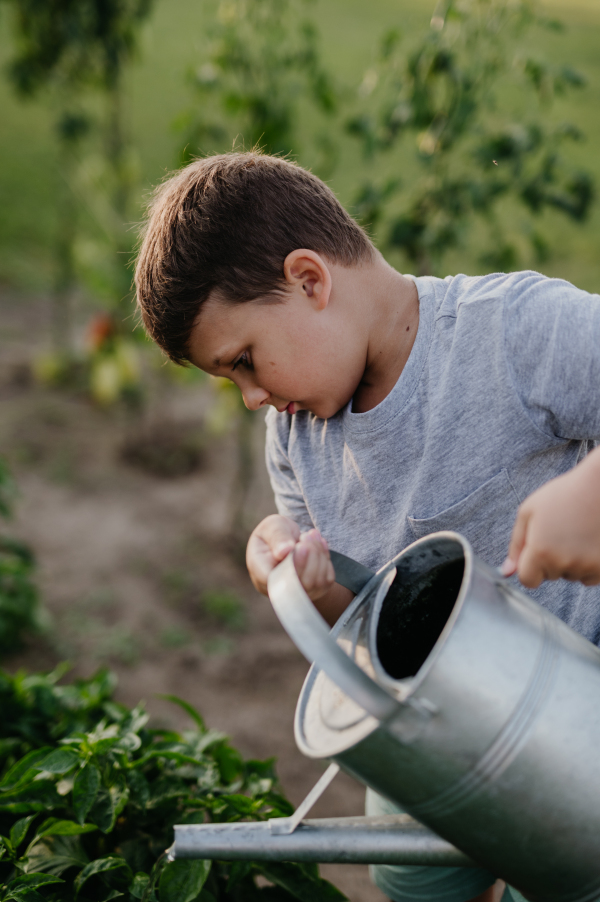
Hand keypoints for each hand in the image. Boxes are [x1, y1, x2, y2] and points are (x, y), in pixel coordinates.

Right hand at [246, 515, 334, 599]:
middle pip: (299, 584)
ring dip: (318, 556)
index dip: (292, 565)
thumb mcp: (272, 526)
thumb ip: (277, 537)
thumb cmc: (276, 532)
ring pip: (315, 583)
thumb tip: (284, 551)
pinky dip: (325, 559)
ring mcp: (295, 592)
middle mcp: (276, 588)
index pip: (275, 580)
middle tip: (307, 535)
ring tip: (312, 536)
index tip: (300, 544)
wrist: (288, 539)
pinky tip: (319, 544)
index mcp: (259, 571)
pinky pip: (325, 581)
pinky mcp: (313, 590)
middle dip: (309, 557)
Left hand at [503, 449, 599, 587]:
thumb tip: (507, 571)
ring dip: (571, 562)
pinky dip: (589, 564)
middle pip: (550, 576)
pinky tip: (589, 542)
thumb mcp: (529, 512)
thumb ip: (516, 544)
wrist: (599, 486)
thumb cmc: (564, 495)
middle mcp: (564, 563)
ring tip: (576, 533)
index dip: (530, 567)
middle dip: (551, 560)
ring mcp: (587, 566)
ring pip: (571, 576)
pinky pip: (591, 576)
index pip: (528, 580)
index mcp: (540, 551)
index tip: (536, 552)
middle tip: (560, 533)